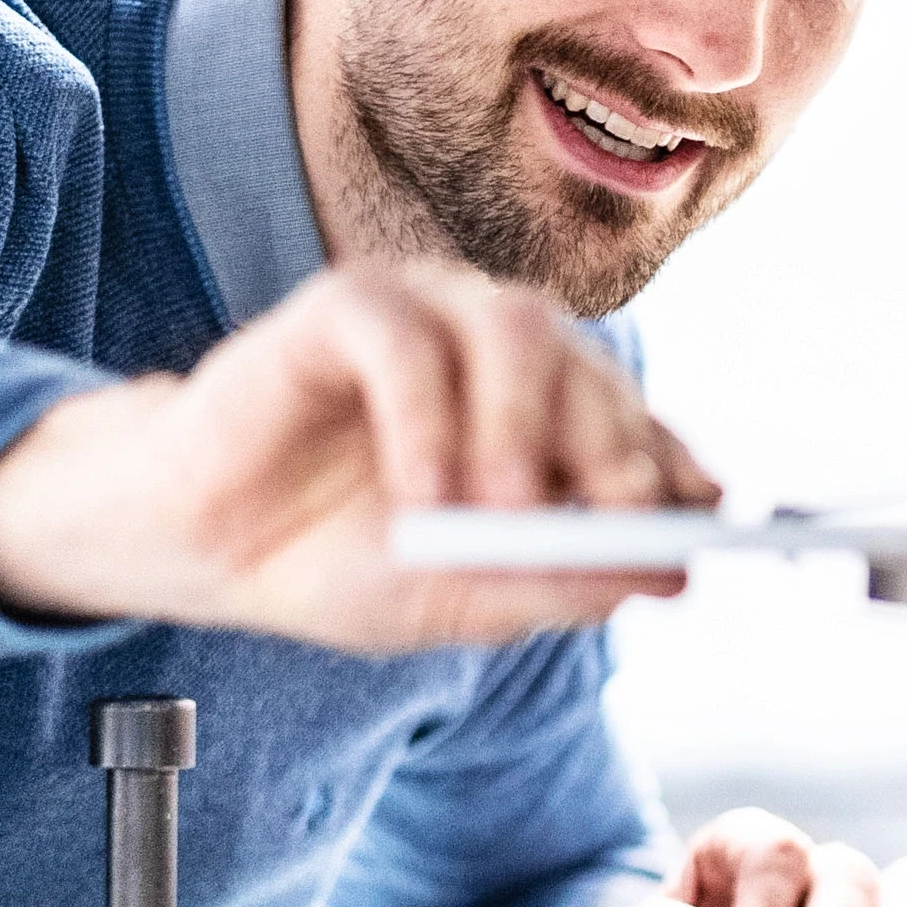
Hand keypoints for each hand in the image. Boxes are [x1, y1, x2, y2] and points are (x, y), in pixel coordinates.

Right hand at [0, 260, 714, 651]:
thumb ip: (560, 582)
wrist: (205, 550)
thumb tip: (670, 573)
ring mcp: (431, 316)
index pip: (645, 429)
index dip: (677, 473)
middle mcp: (507, 352)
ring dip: (523, 428)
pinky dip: (425, 420)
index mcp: (554, 419)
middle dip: (612, 450)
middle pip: (594, 371)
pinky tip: (416, 494)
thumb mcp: (463, 600)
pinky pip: (408, 340)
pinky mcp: (347, 306)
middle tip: (613, 520)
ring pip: (518, 331)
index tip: (701, 527)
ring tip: (495, 515)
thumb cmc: (338, 564)